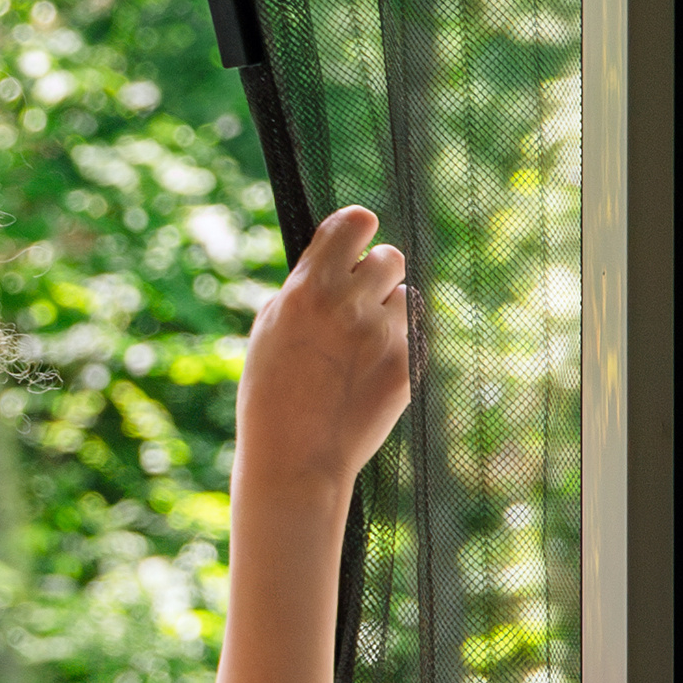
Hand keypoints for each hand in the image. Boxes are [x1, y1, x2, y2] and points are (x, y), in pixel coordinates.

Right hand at [234, 204, 415, 505]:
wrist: (295, 459)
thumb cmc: (272, 394)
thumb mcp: (270, 330)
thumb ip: (303, 289)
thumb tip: (334, 260)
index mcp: (308, 288)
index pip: (354, 223)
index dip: (358, 228)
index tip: (358, 240)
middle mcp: (348, 304)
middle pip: (390, 257)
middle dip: (377, 275)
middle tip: (360, 302)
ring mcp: (382, 336)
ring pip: (406, 297)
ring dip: (390, 312)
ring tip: (362, 345)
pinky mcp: (406, 366)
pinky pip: (412, 337)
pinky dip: (396, 350)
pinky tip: (368, 376)